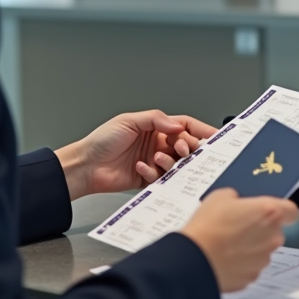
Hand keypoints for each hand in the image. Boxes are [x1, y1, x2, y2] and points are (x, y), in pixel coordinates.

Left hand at [54, 111, 217, 199]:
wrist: (86, 166)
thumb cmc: (102, 140)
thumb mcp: (129, 122)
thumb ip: (156, 120)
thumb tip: (178, 125)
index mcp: (154, 126)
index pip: (183, 125)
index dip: (199, 130)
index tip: (213, 137)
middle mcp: (156, 143)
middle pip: (184, 145)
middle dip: (187, 147)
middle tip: (183, 150)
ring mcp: (153, 161)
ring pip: (175, 163)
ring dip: (170, 161)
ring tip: (157, 158)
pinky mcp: (148, 178)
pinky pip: (161, 177)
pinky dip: (154, 172)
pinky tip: (141, 167)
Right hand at [181, 189, 298, 292]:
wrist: (195, 258)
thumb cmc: (208, 225)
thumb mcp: (220, 196)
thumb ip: (238, 200)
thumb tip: (238, 205)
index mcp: (269, 213)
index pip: (291, 211)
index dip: (281, 210)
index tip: (270, 210)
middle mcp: (272, 237)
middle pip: (274, 232)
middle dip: (260, 229)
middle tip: (237, 225)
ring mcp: (263, 260)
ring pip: (262, 250)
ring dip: (250, 246)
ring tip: (226, 243)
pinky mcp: (251, 277)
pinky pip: (250, 266)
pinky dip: (240, 263)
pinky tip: (223, 257)